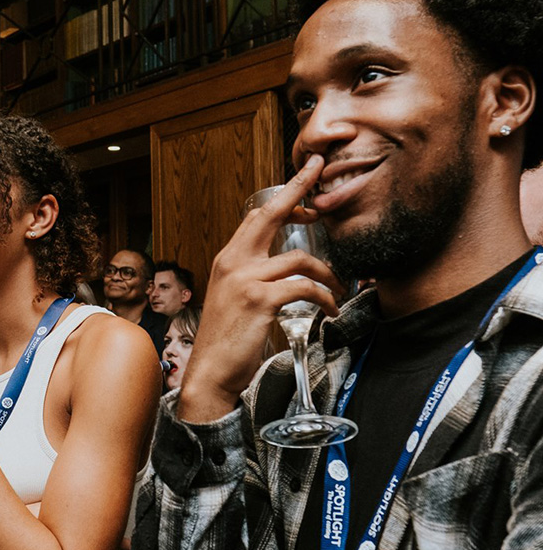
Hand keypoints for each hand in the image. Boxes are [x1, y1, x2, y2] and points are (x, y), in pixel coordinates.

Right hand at [179, 155, 343, 421]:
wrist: (210, 372)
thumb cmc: (226, 340)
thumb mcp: (234, 298)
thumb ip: (252, 277)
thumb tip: (282, 267)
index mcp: (228, 260)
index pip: (257, 217)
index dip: (283, 197)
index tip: (305, 181)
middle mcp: (233, 262)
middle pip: (270, 216)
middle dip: (299, 191)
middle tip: (320, 176)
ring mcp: (246, 279)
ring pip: (300, 259)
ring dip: (327, 273)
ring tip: (338, 287)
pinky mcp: (260, 300)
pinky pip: (304, 288)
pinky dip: (324, 298)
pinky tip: (330, 310)